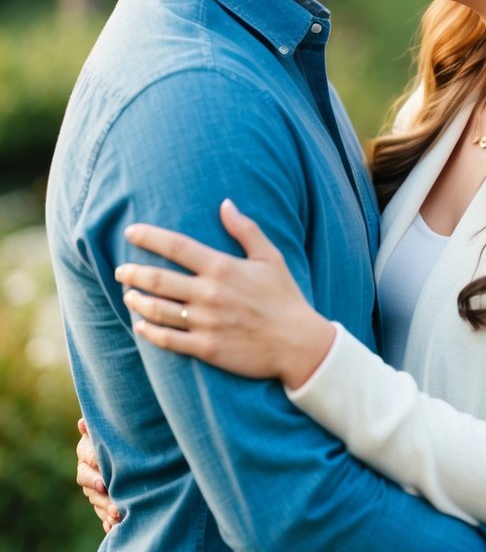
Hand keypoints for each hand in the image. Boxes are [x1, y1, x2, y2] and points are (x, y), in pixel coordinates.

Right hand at [76, 418, 120, 532]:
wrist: (132, 446)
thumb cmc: (121, 432)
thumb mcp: (112, 430)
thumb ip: (98, 429)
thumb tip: (82, 423)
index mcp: (87, 452)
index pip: (86, 462)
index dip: (94, 473)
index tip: (103, 483)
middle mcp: (87, 470)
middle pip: (89, 486)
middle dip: (101, 496)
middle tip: (115, 505)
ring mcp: (93, 487)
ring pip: (96, 501)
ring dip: (106, 510)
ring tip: (119, 516)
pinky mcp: (102, 501)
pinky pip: (101, 513)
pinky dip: (107, 521)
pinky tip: (113, 528)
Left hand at [116, 199, 335, 388]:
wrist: (297, 343)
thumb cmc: (284, 297)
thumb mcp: (270, 257)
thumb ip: (246, 229)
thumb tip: (225, 203)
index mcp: (222, 268)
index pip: (176, 246)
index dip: (149, 236)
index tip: (131, 231)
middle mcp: (209, 294)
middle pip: (158, 279)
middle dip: (132, 272)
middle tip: (121, 269)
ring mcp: (205, 322)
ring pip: (157, 310)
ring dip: (136, 300)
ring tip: (128, 294)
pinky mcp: (206, 348)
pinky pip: (167, 339)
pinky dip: (148, 331)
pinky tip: (140, 324)